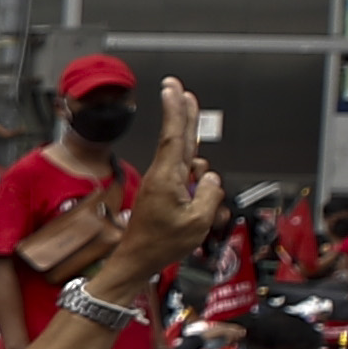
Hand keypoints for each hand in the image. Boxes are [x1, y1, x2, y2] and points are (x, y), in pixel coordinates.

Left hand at [90, 82, 223, 290]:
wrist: (137, 260)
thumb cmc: (161, 243)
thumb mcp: (198, 221)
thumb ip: (210, 194)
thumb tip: (210, 179)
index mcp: (167, 178)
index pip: (173, 136)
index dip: (175, 110)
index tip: (172, 88)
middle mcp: (162, 176)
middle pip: (177, 137)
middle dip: (180, 112)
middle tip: (178, 88)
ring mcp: (161, 183)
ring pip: (189, 163)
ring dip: (201, 175)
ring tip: (201, 205)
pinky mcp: (162, 192)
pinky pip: (186, 180)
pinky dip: (196, 185)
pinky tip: (201, 202)